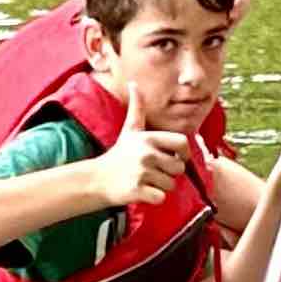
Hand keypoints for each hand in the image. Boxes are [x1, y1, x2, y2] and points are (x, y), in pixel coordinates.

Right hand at [92, 87, 193, 211]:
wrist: (97, 179)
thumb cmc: (119, 155)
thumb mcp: (129, 130)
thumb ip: (137, 108)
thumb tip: (133, 83)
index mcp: (148, 139)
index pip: (182, 143)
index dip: (183, 153)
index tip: (175, 158)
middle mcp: (146, 154)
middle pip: (178, 168)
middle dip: (170, 173)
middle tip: (153, 172)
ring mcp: (141, 172)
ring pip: (171, 184)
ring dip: (161, 186)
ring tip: (145, 180)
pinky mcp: (137, 190)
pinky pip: (161, 198)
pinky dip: (154, 198)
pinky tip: (142, 191)